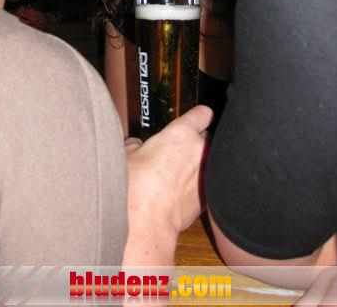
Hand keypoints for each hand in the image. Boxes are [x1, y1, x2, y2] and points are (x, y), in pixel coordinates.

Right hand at [123, 105, 213, 265]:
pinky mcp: (209, 195)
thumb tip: (136, 145)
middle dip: (197, 143)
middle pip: (208, 137)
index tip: (195, 120)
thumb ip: (136, 144)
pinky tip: (182, 193)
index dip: (198, 116)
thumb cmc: (134, 188)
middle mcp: (200, 150)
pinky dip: (199, 185)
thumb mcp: (127, 156)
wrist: (146, 222)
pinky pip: (208, 182)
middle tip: (179, 152)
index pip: (203, 113)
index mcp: (181, 133)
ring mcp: (207, 173)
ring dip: (199, 164)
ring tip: (181, 175)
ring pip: (209, 161)